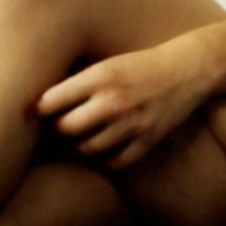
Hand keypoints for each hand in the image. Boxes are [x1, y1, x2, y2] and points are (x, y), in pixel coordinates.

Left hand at [35, 34, 208, 169]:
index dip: (39, 109)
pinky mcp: (148, 140)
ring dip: (80, 146)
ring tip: (79, 139)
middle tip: (59, 127)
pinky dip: (106, 159)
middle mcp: (113, 101)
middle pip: (66, 128)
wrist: (187, 70)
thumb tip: (42, 103)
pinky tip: (103, 150)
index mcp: (99, 77)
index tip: (37, 112)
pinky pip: (116, 161)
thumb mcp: (108, 64)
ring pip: (88, 148)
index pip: (51, 101)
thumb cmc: (142, 65)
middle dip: (59, 128)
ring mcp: (131, 124)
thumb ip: (79, 81)